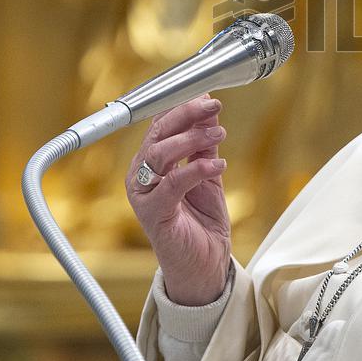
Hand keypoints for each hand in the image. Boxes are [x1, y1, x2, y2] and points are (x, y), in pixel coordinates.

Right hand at [126, 95, 230, 305]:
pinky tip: (218, 165)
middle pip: (158, 133)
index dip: (182, 105)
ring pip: (160, 154)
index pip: (160, 124)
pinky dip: (196, 170)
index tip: (207, 95)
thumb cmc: (201, 221)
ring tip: (220, 134)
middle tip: (214, 106)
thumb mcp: (208, 172)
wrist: (204, 265)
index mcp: (151, 162)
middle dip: (187, 114)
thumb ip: (205, 143)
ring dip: (192, 139)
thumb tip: (209, 107)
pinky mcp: (153, 214)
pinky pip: (171, 185)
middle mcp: (141, 174)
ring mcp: (144, 194)